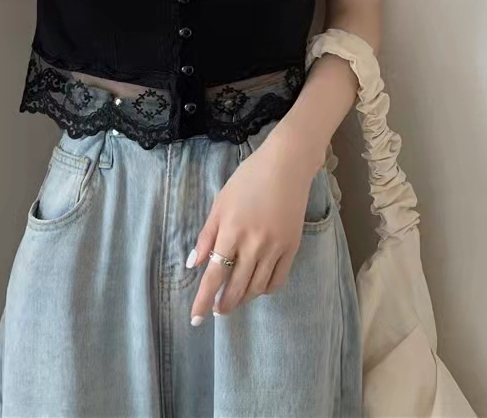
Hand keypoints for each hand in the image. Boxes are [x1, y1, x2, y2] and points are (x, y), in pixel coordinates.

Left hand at [186, 128, 320, 321]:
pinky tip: (256, 288)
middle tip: (216, 311)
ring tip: (233, 301)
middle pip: (236, 287)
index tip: (195, 319)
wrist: (286, 166)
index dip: (203, 299)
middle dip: (223, 304)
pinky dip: (265, 289)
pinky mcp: (292, 248)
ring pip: (256, 287)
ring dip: (242, 299)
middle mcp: (253, 244)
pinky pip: (278, 280)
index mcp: (231, 231)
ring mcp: (275, 248)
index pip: (214, 275)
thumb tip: (194, 264)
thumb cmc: (248, 180)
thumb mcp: (220, 203)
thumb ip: (207, 235)